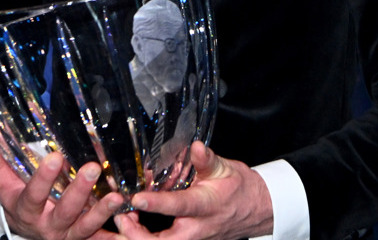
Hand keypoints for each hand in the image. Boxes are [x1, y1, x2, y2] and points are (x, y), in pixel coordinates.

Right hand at [0, 130, 124, 239]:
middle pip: (64, 212)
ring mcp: (67, 234)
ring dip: (101, 213)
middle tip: (92, 168)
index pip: (33, 194)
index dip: (44, 179)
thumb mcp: (1, 180)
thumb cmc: (16, 196)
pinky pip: (99, 237)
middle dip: (79, 192)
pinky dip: (114, 231)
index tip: (56, 157)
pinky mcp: (83, 238)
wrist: (25, 227)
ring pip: (85, 227)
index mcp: (26, 209)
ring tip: (117, 197)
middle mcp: (46, 225)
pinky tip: (128, 216)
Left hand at [114, 142, 273, 239]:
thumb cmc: (239, 188)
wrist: (256, 210)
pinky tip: (132, 223)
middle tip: (120, 218)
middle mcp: (198, 228)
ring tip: (122, 219)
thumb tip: (195, 147)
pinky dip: (144, 237)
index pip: (180, 206)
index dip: (157, 204)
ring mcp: (193, 239)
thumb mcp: (225, 168)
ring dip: (138, 237)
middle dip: (137, 235)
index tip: (137, 198)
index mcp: (207, 206)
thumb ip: (206, 160)